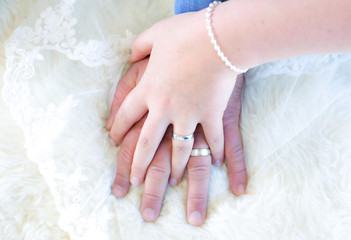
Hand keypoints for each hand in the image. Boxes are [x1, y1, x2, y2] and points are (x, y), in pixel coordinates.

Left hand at [108, 11, 238, 187]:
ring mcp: (189, 114)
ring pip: (178, 149)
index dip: (116, 128)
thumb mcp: (155, 34)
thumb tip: (130, 55)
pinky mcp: (213, 115)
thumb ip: (138, 46)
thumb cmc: (185, 34)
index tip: (112, 141)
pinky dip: (216, 152)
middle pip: (146, 143)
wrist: (218, 38)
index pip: (125, 114)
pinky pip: (213, 139)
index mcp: (148, 89)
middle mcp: (164, 108)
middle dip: (138, 164)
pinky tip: (216, 162)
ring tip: (171, 182)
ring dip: (174, 168)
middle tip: (134, 181)